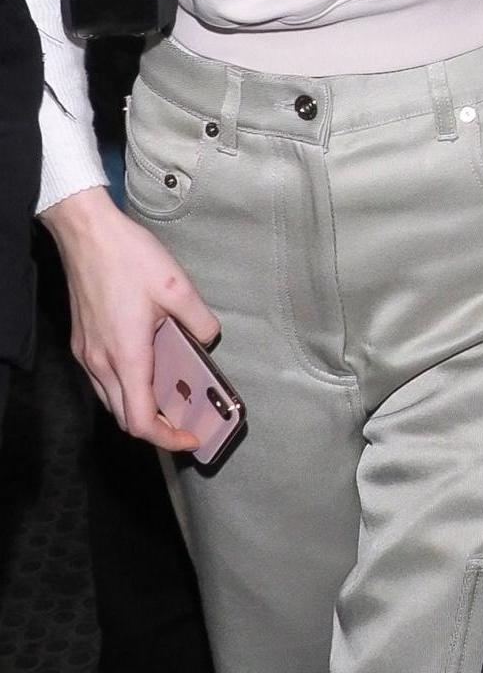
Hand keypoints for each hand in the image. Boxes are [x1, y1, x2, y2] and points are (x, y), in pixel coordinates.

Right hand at [42, 186, 220, 449]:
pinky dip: (127, 387)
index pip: (140, 421)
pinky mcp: (82, 343)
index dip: (166, 438)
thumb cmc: (129, 258)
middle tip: (186, 420)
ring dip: (139, 407)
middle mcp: (101, 363)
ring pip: (112, 400)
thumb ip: (199, 319)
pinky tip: (149, 367)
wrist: (87, 235)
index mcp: (126, 356)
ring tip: (170, 395)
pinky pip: (103, 380)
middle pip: (125, 417)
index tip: (191, 437)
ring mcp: (87, 354)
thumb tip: (209, 338)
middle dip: (156, 427)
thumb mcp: (177, 286)